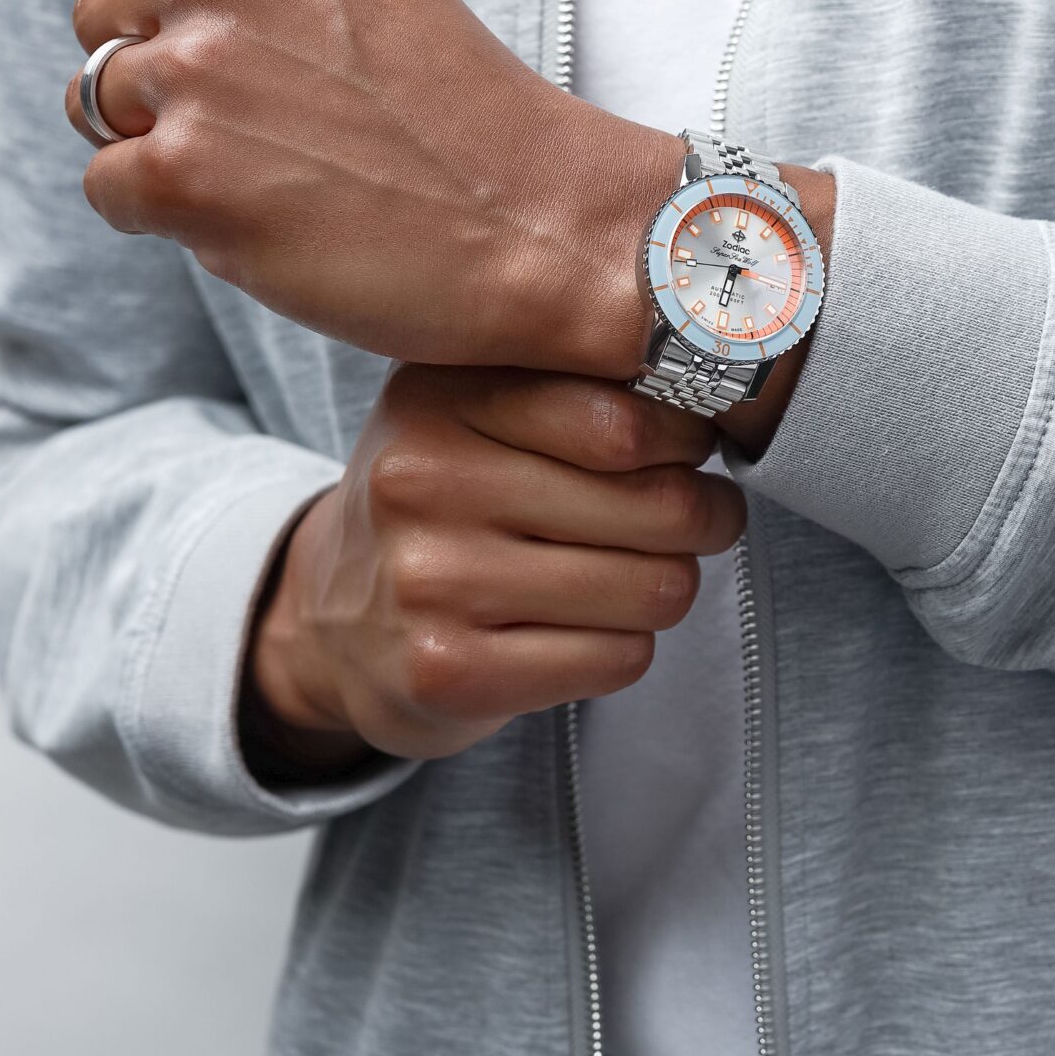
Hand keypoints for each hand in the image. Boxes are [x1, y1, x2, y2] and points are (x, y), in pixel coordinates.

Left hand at [65, 0, 673, 372]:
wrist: (540, 224)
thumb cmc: (463, 121)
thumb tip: (133, 5)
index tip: (209, 43)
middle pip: (96, 18)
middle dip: (152, 75)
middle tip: (259, 127)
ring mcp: (197, 67)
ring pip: (93, 104)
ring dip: (161, 148)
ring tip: (271, 174)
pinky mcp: (182, 172)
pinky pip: (106, 188)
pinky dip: (163, 218)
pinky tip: (257, 221)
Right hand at [242, 364, 745, 774]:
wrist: (334, 625)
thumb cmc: (440, 505)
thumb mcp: (474, 411)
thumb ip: (575, 383)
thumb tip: (720, 387)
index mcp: (439, 397)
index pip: (627, 420)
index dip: (691, 440)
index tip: (693, 450)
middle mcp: (424, 482)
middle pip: (658, 506)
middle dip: (703, 518)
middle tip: (698, 519)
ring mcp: (432, 583)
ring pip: (654, 587)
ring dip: (667, 586)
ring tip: (635, 575)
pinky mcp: (450, 672)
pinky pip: (620, 658)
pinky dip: (626, 647)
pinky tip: (585, 632)